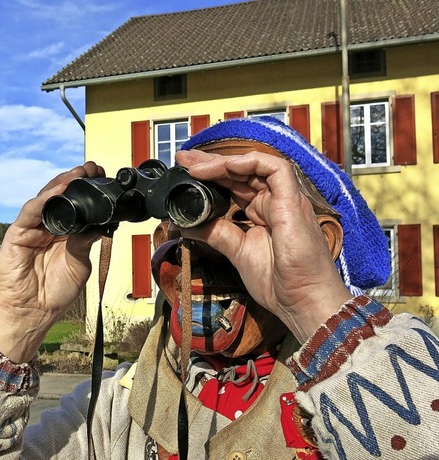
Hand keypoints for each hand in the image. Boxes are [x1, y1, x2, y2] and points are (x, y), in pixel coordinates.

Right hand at [0, 162, 105, 361]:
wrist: (33, 313)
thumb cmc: (54, 292)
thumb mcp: (79, 264)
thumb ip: (85, 241)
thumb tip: (101, 222)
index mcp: (64, 233)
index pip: (75, 205)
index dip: (87, 190)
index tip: (103, 178)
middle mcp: (48, 227)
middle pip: (60, 197)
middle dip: (76, 181)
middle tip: (93, 168)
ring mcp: (32, 228)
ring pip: (46, 199)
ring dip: (61, 184)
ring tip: (78, 174)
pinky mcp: (17, 234)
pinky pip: (30, 212)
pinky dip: (44, 200)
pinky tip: (58, 192)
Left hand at [175, 150, 351, 341]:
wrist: (303, 301)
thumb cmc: (280, 283)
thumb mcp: (238, 252)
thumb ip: (216, 234)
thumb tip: (187, 224)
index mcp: (263, 212)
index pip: (235, 184)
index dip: (212, 175)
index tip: (187, 172)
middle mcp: (275, 202)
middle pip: (241, 172)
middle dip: (211, 163)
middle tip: (184, 160)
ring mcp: (286, 200)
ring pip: (255, 166)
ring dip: (224, 163)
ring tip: (197, 166)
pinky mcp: (293, 201)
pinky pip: (275, 169)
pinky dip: (250, 163)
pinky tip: (226, 167)